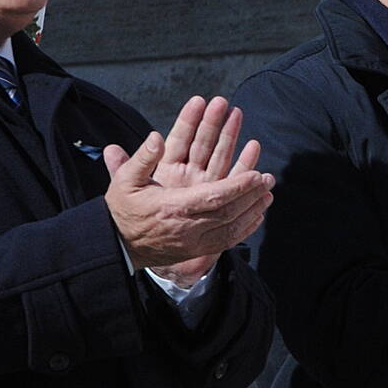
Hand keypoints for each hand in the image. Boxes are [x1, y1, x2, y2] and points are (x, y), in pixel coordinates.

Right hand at [105, 96, 272, 283]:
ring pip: (232, 228)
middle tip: (268, 178)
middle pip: (229, 212)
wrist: (118, 246)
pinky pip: (228, 241)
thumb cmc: (122, 209)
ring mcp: (194, 242)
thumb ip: (142, 158)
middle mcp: (187, 227)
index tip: (256, 174)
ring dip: (253, 210)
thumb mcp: (124, 181)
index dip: (238, 186)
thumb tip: (157, 136)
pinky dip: (246, 228)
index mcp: (172, 207)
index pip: (214, 197)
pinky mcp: (197, 251)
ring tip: (269, 193)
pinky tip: (258, 216)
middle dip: (251, 195)